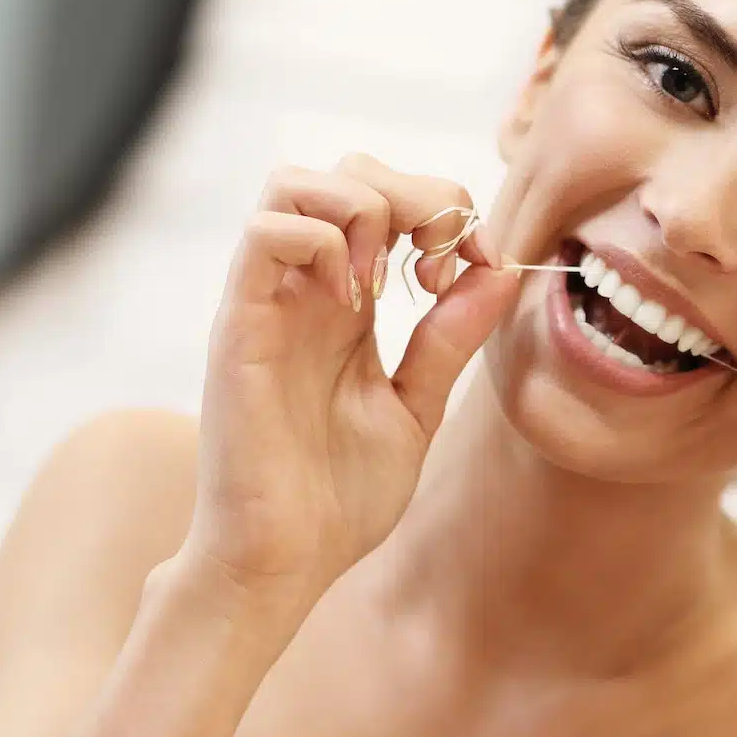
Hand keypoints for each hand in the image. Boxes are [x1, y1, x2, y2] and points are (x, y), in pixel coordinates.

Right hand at [174, 154, 516, 654]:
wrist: (283, 564)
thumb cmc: (337, 499)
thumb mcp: (417, 408)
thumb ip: (449, 340)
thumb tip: (498, 272)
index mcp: (345, 306)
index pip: (387, 199)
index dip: (445, 212)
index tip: (476, 267)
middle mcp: (303, 292)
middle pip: (346, 172)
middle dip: (415, 194)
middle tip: (440, 266)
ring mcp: (268, 303)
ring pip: (295, 182)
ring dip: (364, 208)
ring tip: (392, 278)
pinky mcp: (239, 326)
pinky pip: (265, 234)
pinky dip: (323, 241)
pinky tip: (355, 300)